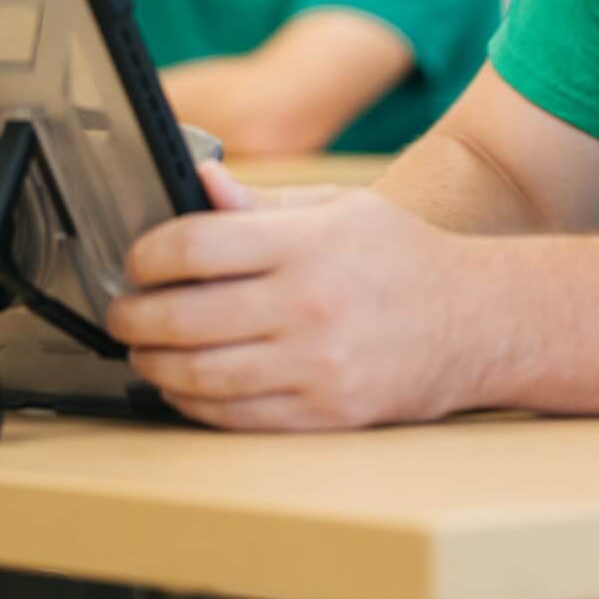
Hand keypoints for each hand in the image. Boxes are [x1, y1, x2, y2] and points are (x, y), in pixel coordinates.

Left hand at [109, 163, 485, 430]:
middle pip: (184, 317)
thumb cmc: (402, 258)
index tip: (137, 260)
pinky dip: (194, 403)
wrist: (476, 321)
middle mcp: (310, 306)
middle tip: (122, 310)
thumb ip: (265, 203)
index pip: (196, 246)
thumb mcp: (340, 209)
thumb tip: (202, 181)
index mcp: (310, 244)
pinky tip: (183, 385)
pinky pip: (234, 417)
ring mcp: (317, 366)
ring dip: (154, 364)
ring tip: (143, 348)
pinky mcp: (324, 413)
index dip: (148, 255)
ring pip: (199, 375)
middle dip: (134, 315)